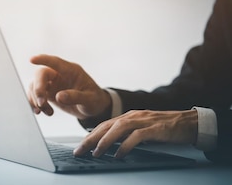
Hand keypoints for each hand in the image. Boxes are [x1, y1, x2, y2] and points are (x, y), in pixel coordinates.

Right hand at [27, 54, 110, 119]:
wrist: (93, 108)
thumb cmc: (94, 100)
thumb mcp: (90, 100)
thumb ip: (76, 97)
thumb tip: (59, 96)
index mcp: (71, 71)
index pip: (55, 62)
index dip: (43, 60)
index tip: (32, 60)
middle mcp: (59, 74)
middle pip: (41, 75)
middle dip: (38, 89)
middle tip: (42, 104)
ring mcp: (52, 83)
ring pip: (35, 85)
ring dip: (36, 99)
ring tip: (47, 112)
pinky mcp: (48, 92)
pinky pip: (34, 94)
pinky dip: (34, 103)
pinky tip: (41, 112)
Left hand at [74, 109, 197, 157]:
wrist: (190, 122)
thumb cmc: (165, 127)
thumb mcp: (142, 129)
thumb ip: (127, 134)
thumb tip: (109, 146)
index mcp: (128, 116)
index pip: (104, 125)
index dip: (89, 135)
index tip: (79, 147)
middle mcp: (133, 116)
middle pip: (106, 126)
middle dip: (91, 139)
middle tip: (80, 151)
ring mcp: (144, 121)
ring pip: (118, 129)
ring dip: (105, 141)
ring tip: (96, 153)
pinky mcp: (156, 128)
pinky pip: (137, 136)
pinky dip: (126, 145)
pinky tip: (119, 154)